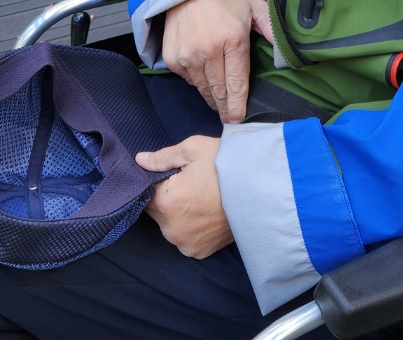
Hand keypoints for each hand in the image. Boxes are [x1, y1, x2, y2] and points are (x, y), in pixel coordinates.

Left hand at [136, 137, 232, 258]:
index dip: (156, 181)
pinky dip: (192, 227)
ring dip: (179, 213)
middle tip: (192, 183)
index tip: (173, 174)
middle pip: (157, 210)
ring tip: (202, 197)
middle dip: (168, 197)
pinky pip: (186, 237)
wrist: (262, 190)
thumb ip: (162, 157)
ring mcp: (186, 244)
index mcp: (165, 203)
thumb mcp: (194, 150)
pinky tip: (208, 212)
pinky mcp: (200, 252)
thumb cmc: (227, 166)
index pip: (144, 192)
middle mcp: (171, 229)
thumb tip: (140, 161)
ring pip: (171, 224)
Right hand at [162, 0, 273, 122]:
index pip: (237, 83)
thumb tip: (288, 56)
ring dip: (212, 97)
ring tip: (219, 101)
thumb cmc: (225, 0)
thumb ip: (273, 30)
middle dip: (226, 108)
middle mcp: (207, 51)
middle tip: (230, 117)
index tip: (239, 120)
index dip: (238, 105)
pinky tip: (204, 73)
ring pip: (203, 89)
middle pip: (219, 91)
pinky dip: (197, 80)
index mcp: (232, 40)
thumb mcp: (255, 8)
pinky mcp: (171, 58)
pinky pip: (188, 79)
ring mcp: (187, 56)